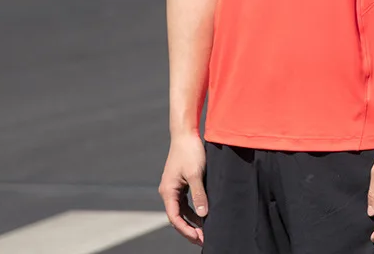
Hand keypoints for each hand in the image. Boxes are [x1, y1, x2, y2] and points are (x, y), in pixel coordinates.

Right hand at [158, 131, 208, 245]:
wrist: (186, 134)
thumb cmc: (189, 151)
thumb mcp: (195, 174)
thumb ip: (199, 195)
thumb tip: (203, 215)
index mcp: (168, 191)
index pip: (174, 217)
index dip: (186, 230)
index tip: (198, 238)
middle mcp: (168, 191)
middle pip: (177, 216)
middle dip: (189, 229)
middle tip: (204, 239)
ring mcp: (174, 187)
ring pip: (182, 210)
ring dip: (192, 221)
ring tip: (205, 231)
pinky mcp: (181, 183)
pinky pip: (185, 202)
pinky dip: (193, 210)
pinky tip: (204, 216)